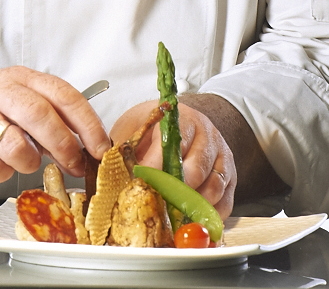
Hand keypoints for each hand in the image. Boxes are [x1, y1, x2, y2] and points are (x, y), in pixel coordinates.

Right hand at [0, 67, 110, 184]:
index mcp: (23, 79)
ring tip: (24, 160)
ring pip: (15, 144)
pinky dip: (0, 173)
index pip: (63, 95)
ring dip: (28, 161)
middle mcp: (0, 91)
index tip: (101, 148)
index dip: (88, 123)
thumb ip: (54, 121)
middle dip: (63, 144)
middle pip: (40, 114)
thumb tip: (88, 147)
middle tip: (74, 164)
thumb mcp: (23, 105)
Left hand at [110, 100, 235, 218]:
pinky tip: (193, 222)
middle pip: (196, 168)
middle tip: (156, 206)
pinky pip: (226, 202)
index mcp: (184, 119)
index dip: (157, 165)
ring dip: (192, 207)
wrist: (184, 122)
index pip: (174, 143)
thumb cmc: (155, 129)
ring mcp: (222, 156)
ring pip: (213, 188)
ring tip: (172, 219)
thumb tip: (111, 168)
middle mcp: (207, 135)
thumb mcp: (137, 126)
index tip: (142, 181)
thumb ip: (128, 146)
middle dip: (174, 191)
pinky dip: (210, 217)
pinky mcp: (230, 177)